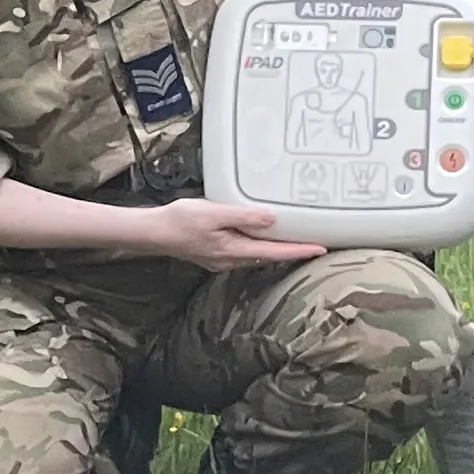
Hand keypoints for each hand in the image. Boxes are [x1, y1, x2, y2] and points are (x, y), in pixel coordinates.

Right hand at [145, 198, 323, 268]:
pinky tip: (260, 238)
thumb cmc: (180, 221)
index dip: (299, 251)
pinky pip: (245, 252)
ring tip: (294, 241)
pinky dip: (259, 247)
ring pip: (257, 256)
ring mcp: (222, 260)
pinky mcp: (215, 255)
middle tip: (313, 244)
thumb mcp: (214, 213)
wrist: (153, 233)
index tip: (320, 249)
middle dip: (292, 252)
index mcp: (234, 250)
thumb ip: (243, 217)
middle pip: (269, 257)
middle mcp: (231, 260)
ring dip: (276, 251)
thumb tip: (271, 219)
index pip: (275, 252)